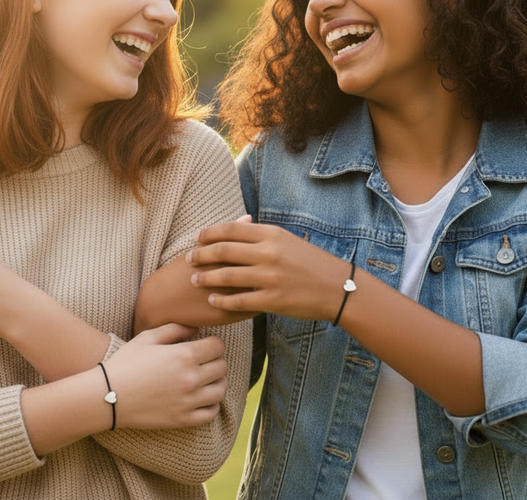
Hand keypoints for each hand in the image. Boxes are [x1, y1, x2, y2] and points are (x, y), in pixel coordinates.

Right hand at [104, 323, 227, 428]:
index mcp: (184, 355)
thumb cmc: (125, 363)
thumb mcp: (147, 337)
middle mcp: (191, 378)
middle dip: (216, 360)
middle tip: (205, 360)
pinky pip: (211, 413)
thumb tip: (196, 328)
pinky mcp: (183, 419)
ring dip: (217, 382)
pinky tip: (202, 398)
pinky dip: (212, 405)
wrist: (107, 396)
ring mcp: (188, 401)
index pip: (218, 347)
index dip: (214, 343)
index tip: (207, 344)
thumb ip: (175, 328)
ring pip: (220, 390)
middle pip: (222, 367)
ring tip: (206, 378)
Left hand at [187, 221, 348, 321]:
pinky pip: (238, 300)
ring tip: (195, 280)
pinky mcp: (272, 300)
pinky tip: (212, 300)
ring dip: (206, 278)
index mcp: (271, 234)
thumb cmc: (311, 263)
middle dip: (201, 255)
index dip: (208, 234)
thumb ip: (261, 234)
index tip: (196, 238)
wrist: (337, 288)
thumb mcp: (287, 240)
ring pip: (226, 276)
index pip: (230, 230)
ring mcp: (269, 277)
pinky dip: (221, 300)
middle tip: (189, 259)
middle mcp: (268, 253)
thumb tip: (236, 225)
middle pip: (223, 251)